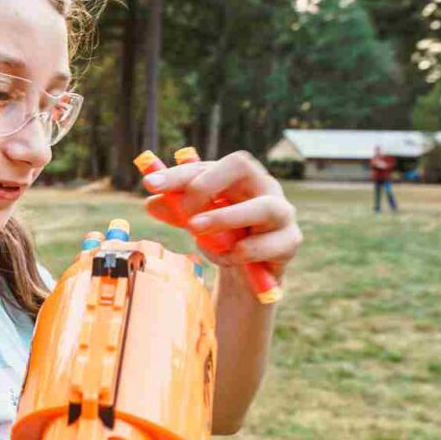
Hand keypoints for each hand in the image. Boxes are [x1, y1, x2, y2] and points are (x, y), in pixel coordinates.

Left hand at [141, 150, 301, 275]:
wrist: (249, 274)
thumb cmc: (224, 238)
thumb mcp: (195, 223)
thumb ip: (176, 212)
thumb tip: (152, 203)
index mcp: (238, 176)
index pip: (207, 165)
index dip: (177, 174)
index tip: (150, 185)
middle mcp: (263, 186)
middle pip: (241, 166)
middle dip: (206, 185)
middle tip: (182, 214)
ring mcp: (282, 212)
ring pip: (263, 207)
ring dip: (225, 218)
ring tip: (196, 231)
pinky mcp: (290, 241)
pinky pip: (271, 245)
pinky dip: (245, 252)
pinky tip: (230, 258)